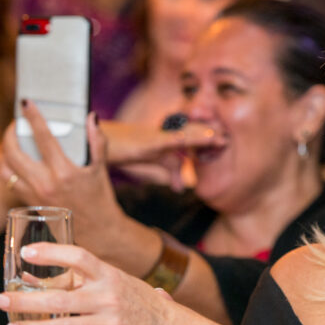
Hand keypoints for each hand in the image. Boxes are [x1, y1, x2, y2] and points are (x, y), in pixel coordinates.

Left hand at [0, 241, 171, 324]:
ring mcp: (109, 324)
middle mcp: (109, 298)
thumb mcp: (109, 280)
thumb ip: (73, 278)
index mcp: (109, 275)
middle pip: (62, 299)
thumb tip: (28, 277)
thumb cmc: (130, 298)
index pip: (79, 257)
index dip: (52, 253)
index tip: (26, 253)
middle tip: (2, 300)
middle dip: (27, 301)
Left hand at [1, 100, 123, 247]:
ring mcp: (33, 195)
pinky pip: (7, 182)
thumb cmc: (100, 197)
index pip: (43, 137)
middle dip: (9, 133)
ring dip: (4, 151)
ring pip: (4, 168)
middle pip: (13, 152)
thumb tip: (91, 117)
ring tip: (11, 141)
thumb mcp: (101, 168)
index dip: (33, 117)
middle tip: (15, 124)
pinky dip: (6, 168)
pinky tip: (14, 161)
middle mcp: (45, 183)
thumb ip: (97, 140)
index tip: (26, 103)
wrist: (96, 230)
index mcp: (65, 172)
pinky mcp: (27, 203)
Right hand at [100, 118, 223, 189]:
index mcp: (169, 141)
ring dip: (198, 136)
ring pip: (181, 136)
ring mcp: (155, 138)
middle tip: (226, 141)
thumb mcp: (153, 161)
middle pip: (190, 136)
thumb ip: (171, 171)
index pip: (193, 141)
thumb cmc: (126, 150)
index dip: (208, 142)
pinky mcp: (145, 143)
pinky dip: (175, 140)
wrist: (99, 141)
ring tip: (214, 138)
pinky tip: (184, 139)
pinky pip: (163, 141)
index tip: (226, 143)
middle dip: (208, 138)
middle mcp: (165, 136)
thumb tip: (182, 188)